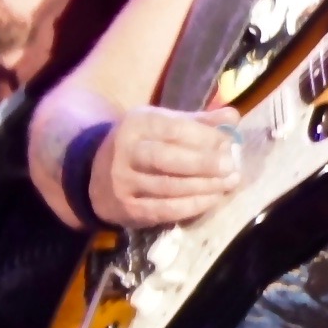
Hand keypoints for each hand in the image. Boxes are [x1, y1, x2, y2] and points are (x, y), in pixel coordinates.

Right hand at [99, 106, 241, 226]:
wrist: (94, 173)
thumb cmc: (142, 144)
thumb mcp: (163, 123)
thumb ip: (198, 121)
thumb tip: (233, 117)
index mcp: (137, 124)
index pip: (172, 128)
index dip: (203, 136)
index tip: (228, 143)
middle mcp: (126, 152)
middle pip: (167, 159)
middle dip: (203, 163)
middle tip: (231, 167)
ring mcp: (124, 182)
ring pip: (168, 187)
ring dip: (203, 187)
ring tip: (229, 183)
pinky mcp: (127, 209)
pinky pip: (164, 209)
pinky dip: (191, 206)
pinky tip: (212, 200)